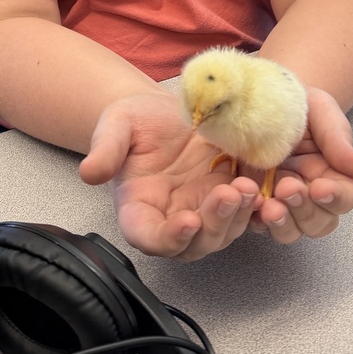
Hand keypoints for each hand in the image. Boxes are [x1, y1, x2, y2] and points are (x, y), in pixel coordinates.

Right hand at [79, 92, 263, 260]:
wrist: (165, 108)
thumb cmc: (136, 120)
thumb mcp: (116, 125)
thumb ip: (105, 149)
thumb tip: (89, 172)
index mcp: (139, 209)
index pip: (149, 238)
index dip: (168, 238)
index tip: (187, 221)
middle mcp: (171, 217)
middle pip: (193, 244)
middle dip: (213, 225)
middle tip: (227, 195)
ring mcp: (201, 209)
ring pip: (222, 233)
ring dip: (238, 217)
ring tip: (247, 187)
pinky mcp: (226, 195)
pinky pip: (244, 214)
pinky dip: (255, 208)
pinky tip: (263, 187)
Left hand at [248, 86, 352, 242]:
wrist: (261, 98)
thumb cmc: (298, 104)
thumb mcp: (320, 111)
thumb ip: (337, 138)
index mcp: (333, 175)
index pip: (345, 197)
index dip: (336, 198)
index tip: (319, 188)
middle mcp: (310, 196)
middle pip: (319, 222)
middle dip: (304, 210)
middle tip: (287, 189)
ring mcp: (282, 202)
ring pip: (290, 230)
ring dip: (282, 222)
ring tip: (268, 206)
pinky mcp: (254, 202)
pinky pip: (256, 222)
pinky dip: (253, 218)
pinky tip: (248, 203)